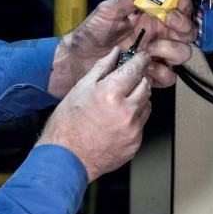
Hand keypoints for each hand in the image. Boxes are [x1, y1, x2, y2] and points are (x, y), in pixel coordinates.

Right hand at [37, 48, 152, 182]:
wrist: (65, 158)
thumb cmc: (67, 126)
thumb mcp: (80, 89)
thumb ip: (102, 68)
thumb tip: (114, 54)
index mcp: (111, 94)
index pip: (136, 69)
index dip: (140, 60)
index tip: (141, 58)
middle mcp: (125, 112)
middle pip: (145, 86)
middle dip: (137, 80)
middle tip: (125, 82)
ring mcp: (132, 130)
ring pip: (146, 105)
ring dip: (137, 100)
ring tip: (117, 105)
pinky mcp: (134, 144)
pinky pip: (141, 124)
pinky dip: (133, 119)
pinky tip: (116, 122)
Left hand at [48, 0, 195, 96]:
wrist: (77, 60)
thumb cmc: (90, 34)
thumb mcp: (108, 10)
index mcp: (149, 16)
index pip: (178, 8)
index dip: (182, 6)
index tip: (173, 7)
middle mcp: (156, 34)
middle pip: (187, 31)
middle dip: (182, 27)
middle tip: (168, 24)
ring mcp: (154, 54)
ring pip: (182, 53)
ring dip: (171, 50)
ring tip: (151, 47)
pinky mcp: (150, 73)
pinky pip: (168, 76)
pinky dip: (161, 72)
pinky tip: (147, 66)